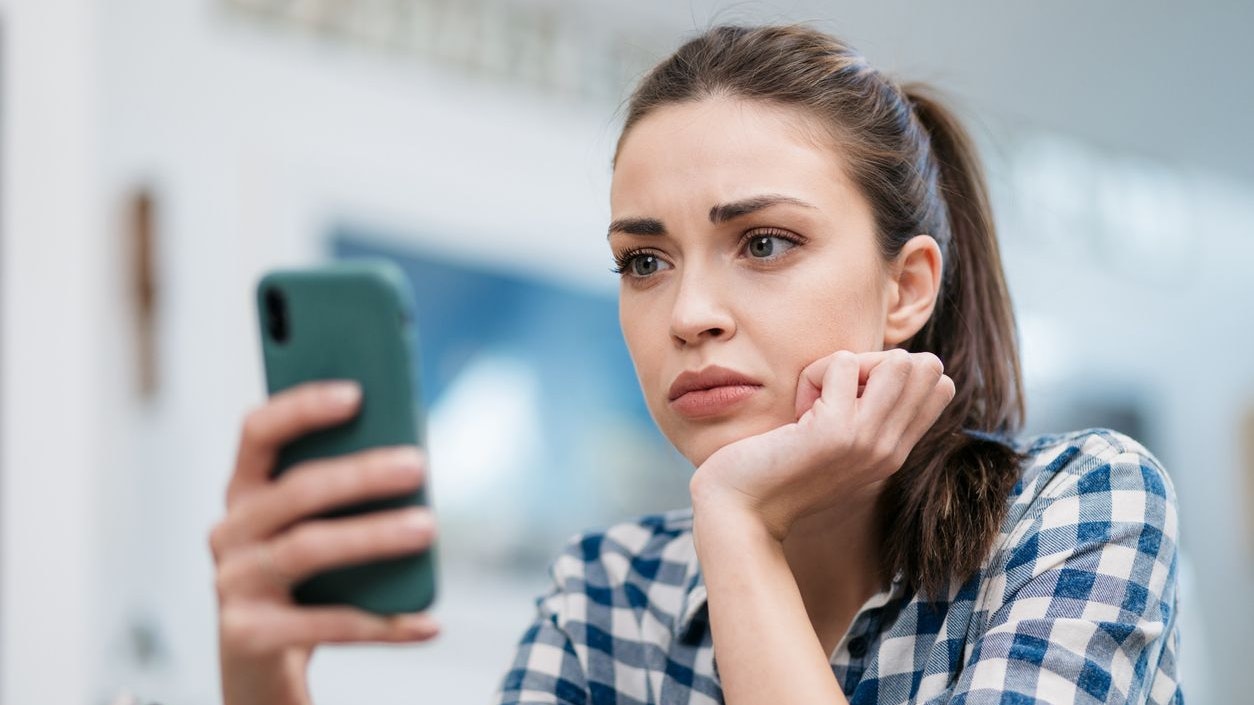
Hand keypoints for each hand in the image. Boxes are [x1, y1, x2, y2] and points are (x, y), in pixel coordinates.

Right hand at [209, 381, 439, 704]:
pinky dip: (384, 623)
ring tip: (428, 527)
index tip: (356, 393)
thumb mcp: (319, 529)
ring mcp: (233, 585)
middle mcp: (230, 533)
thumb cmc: (305, 584)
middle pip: (296, 491)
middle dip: (360, 474)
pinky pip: (327, 624)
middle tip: (418, 465)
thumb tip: (409, 458)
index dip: (302, 408)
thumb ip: (347, 491)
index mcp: (246, 493)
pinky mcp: (248, 637)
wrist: (263, 669)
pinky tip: (427, 622)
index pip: (259, 433)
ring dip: (373, 535)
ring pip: (307, 548)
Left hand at [688, 349, 954, 541]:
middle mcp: (891, 450)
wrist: (741, 511)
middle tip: (834, 393)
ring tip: (818, 398)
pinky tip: (796, 412)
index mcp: (894, 453)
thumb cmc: (777, 470)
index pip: (941, 387)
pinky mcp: (836, 431)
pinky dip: (813, 373)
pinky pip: (842, 361)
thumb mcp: (836, 445)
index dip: (895, 373)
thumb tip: (883, 365)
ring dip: (848, 364)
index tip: (852, 397)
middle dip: (876, 362)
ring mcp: (868, 441)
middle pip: (926, 367)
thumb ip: (865, 417)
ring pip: (898, 361)